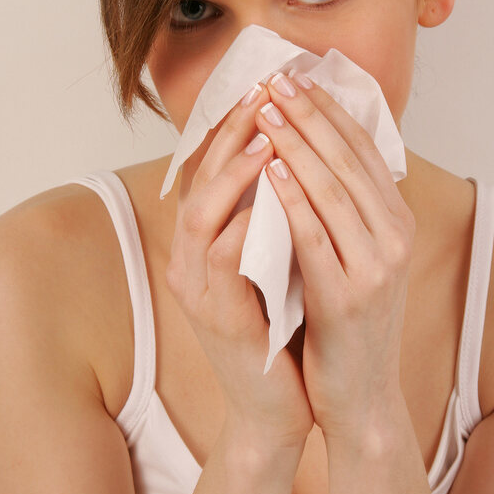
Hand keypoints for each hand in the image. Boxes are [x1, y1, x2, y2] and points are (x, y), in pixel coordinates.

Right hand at [165, 83, 314, 453]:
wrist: (278, 405)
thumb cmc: (283, 330)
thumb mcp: (278, 262)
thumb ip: (276, 216)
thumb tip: (302, 158)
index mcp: (205, 246)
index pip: (212, 171)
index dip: (234, 127)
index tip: (266, 88)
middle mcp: (190, 262)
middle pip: (197, 182)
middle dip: (231, 135)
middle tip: (264, 95)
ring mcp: (199, 291)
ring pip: (202, 216)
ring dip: (235, 175)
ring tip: (269, 137)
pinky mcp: (218, 318)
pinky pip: (225, 262)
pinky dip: (246, 226)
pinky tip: (273, 200)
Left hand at [257, 70, 415, 443]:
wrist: (360, 395)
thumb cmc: (346, 322)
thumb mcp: (356, 256)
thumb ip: (344, 208)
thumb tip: (315, 151)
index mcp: (397, 222)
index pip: (364, 149)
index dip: (329, 109)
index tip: (296, 77)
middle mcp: (395, 237)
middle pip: (349, 160)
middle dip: (310, 115)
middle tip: (276, 80)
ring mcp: (375, 267)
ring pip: (333, 189)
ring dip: (297, 145)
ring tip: (266, 111)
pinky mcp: (347, 296)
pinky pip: (315, 236)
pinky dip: (292, 199)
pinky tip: (270, 170)